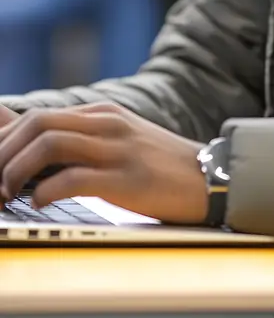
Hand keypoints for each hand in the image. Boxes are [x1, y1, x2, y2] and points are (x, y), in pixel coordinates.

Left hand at [0, 103, 207, 223]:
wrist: (209, 178)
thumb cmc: (159, 167)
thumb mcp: (119, 142)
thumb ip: (80, 142)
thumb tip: (33, 152)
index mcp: (102, 114)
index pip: (37, 116)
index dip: (4, 140)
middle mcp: (106, 124)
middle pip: (36, 123)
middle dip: (2, 152)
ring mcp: (117, 149)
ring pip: (48, 144)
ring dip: (15, 171)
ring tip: (7, 194)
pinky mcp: (127, 178)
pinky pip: (74, 178)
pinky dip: (46, 192)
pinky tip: (41, 203)